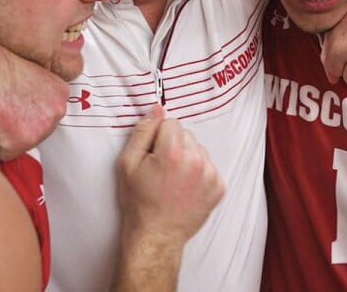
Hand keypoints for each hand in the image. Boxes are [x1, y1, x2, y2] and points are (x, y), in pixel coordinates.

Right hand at [0, 23, 70, 160]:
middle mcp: (57, 109)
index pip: (45, 118)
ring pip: (20, 145)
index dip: (24, 115)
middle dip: (15, 128)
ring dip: (2, 135)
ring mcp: (42, 126)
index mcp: (60, 92)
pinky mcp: (22, 140)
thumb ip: (35, 99)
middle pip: (35, 135)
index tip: (13, 107)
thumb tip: (30, 116)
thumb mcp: (27, 79)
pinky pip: (2, 153)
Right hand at [116, 105, 223, 246]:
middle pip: (186, 134)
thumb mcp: (128, 163)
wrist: (156, 236)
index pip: (171, 122)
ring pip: (199, 149)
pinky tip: (185, 187)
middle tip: (162, 169)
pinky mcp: (219, 187)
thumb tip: (157, 109)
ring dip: (188, 158)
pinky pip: (208, 166)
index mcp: (173, 153)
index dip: (158, 137)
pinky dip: (199, 173)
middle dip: (174, 146)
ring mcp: (210, 175)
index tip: (153, 155)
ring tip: (174, 179)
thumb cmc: (138, 202)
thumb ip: (143, 132)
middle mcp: (196, 161)